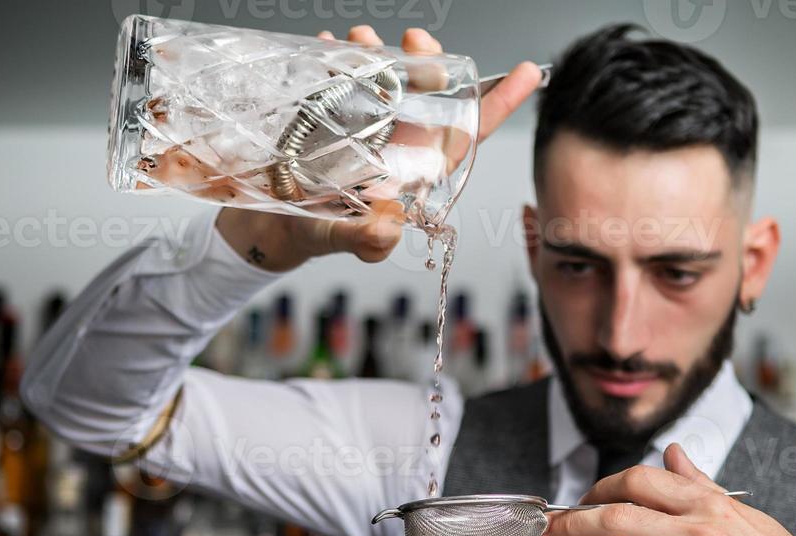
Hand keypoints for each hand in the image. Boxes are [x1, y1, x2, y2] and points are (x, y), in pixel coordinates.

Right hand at [216, 26, 542, 270]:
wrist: (266, 223)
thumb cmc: (311, 234)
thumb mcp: (336, 240)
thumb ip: (365, 237)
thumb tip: (389, 225)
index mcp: (410, 173)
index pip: (461, 136)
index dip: (495, 106)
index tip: (528, 72)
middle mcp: (397, 144)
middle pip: (430, 96)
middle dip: (431, 62)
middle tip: (414, 39)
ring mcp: (368, 127)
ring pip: (390, 81)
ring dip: (383, 53)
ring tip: (362, 36)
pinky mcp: (335, 114)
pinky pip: (348, 78)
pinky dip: (342, 58)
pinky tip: (330, 43)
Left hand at [541, 443, 795, 535]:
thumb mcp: (745, 516)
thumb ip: (701, 486)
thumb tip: (672, 451)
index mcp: (709, 506)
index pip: (639, 481)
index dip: (598, 489)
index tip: (579, 502)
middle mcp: (703, 535)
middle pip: (615, 519)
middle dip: (570, 524)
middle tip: (547, 533)